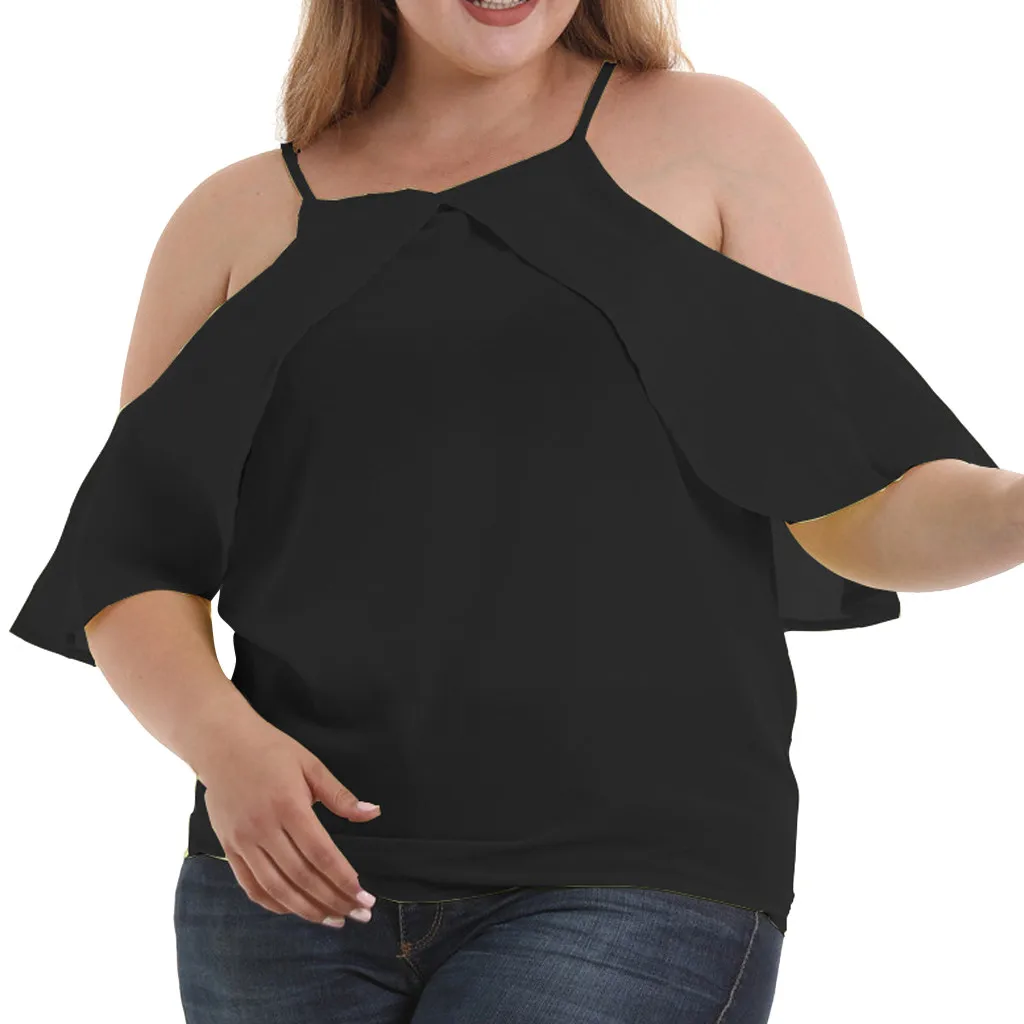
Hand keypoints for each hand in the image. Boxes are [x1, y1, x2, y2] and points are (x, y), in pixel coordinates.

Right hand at [197, 720, 381, 926]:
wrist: (220, 744)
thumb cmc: (271, 751)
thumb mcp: (311, 765)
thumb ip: (340, 795)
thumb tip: (373, 813)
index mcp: (289, 807)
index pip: (321, 855)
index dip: (344, 880)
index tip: (366, 898)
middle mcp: (264, 829)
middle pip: (302, 877)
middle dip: (334, 900)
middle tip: (359, 915)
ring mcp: (243, 842)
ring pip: (277, 888)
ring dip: (307, 910)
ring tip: (333, 920)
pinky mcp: (228, 848)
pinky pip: (251, 886)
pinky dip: (274, 903)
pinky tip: (296, 910)